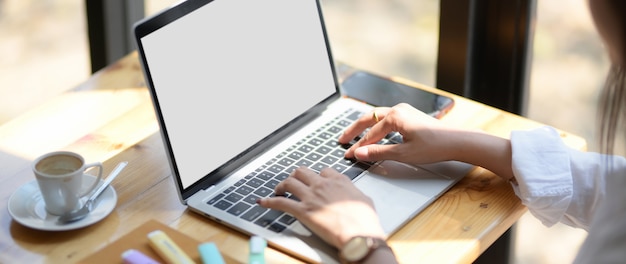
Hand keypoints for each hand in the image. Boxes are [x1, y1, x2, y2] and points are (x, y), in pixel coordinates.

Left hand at [257, 167, 385, 248]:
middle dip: (295, 176)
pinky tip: (262, 202)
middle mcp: (322, 185)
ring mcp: (311, 197)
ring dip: (281, 185)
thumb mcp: (364, 199)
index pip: (323, 170)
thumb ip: (354, 192)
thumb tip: (352, 194)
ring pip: (289, 182)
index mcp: (338, 180)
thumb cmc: (365, 220)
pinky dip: (269, 202)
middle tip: (292, 182)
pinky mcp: (303, 211)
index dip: (317, 176)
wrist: (359, 234)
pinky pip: (281, 203)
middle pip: (302, 171)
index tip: (315, 181)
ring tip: (278, 189)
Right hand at [338, 103, 514, 180]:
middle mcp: (398, 110)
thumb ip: (379, 153)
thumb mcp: (404, 153)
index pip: (369, 134)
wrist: (458, 141)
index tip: (347, 155)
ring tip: (353, 135)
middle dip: (354, 130)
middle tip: (341, 140)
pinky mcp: (410, 116)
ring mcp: (404, 111)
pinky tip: (374, 133)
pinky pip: (386, 118)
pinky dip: (376, 126)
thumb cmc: (435, 146)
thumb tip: (359, 153)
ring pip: (377, 117)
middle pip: (368, 119)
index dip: (357, 146)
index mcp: (394, 116)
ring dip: (364, 126)